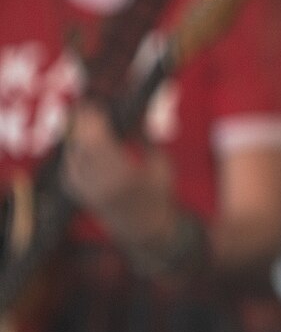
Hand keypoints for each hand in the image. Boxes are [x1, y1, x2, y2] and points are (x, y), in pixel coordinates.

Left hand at [59, 102, 175, 252]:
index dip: (92, 120)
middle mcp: (99, 183)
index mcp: (123, 176)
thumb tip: (137, 110)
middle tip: (87, 105)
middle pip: (80, 144)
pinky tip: (84, 140)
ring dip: (78, 134)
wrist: (144, 228)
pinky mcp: (77, 191)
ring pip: (72, 152)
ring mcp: (85, 189)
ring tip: (86, 119)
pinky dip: (75, 148)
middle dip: (82, 122)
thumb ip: (145, 138)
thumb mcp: (160, 164)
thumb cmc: (159, 195)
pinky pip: (70, 163)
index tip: (95, 103)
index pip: (97, 141)